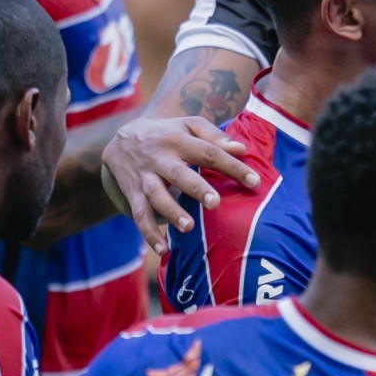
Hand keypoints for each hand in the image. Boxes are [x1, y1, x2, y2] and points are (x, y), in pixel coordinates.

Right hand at [100, 117, 256, 254]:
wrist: (121, 139)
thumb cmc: (167, 134)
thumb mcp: (188, 125)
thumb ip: (214, 136)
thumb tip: (242, 150)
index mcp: (178, 140)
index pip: (208, 152)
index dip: (231, 166)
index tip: (254, 182)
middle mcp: (160, 158)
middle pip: (178, 173)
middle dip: (196, 188)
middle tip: (215, 203)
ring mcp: (145, 178)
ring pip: (155, 196)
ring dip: (171, 212)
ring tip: (189, 227)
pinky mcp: (133, 194)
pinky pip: (139, 216)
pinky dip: (149, 234)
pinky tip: (163, 250)